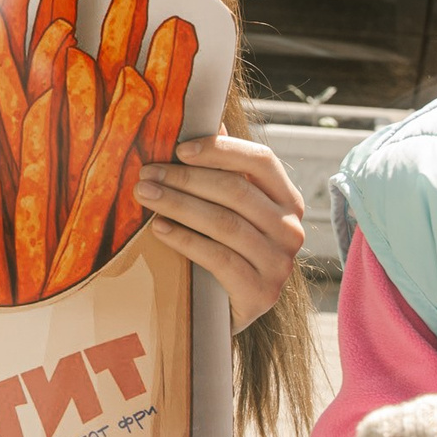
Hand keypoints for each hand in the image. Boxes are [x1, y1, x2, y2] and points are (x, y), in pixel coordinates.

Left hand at [130, 136, 306, 329]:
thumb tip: (208, 122)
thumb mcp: (226, 209)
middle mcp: (291, 229)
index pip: (262, 161)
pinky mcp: (261, 294)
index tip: (177, 149)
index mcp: (287, 200)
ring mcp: (280, 264)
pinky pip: (220, 258)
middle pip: (236, 191)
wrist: (222, 314)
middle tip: (146, 174)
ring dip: (178, 205)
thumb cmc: (222, 249)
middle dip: (185, 179)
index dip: (220, 150)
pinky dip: (186, 240)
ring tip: (145, 196)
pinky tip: (160, 229)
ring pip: (225, 223)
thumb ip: (222, 170)